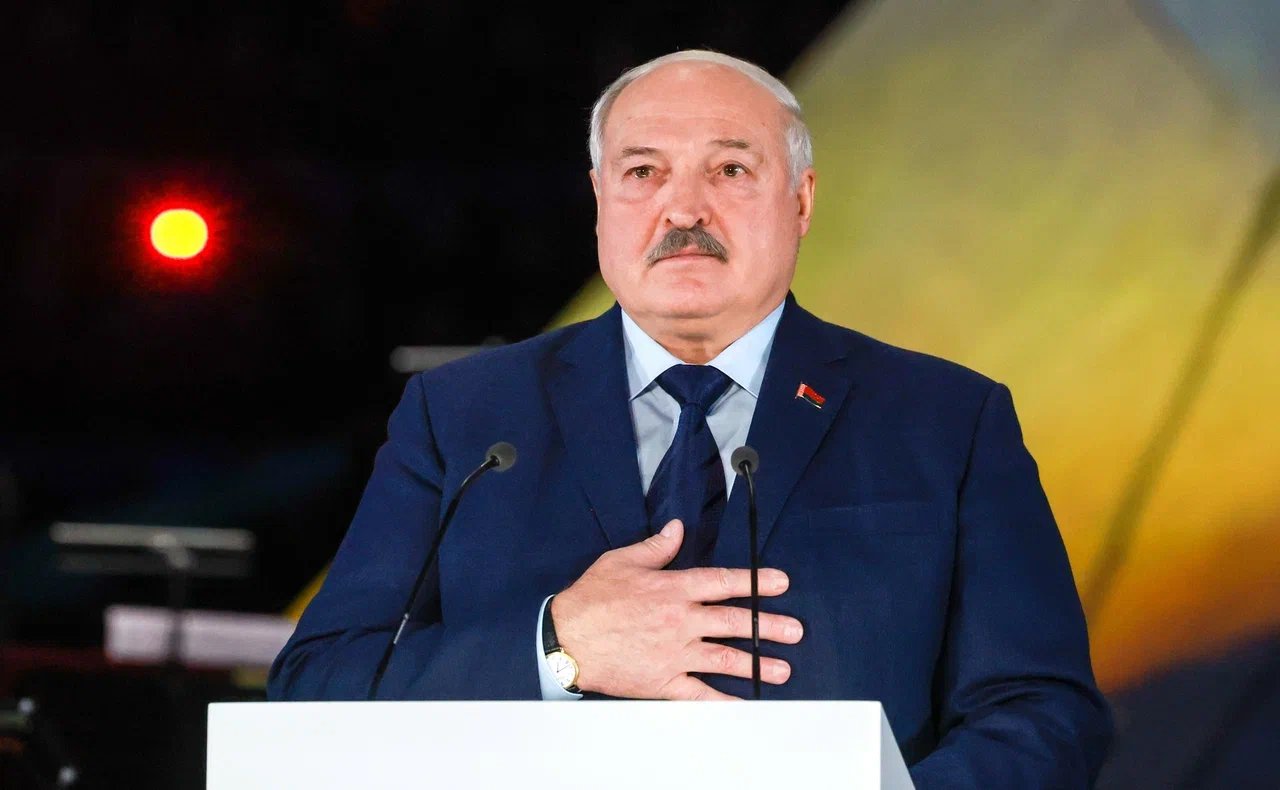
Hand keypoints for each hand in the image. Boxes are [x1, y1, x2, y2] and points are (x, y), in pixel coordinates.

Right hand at [550, 519, 802, 699]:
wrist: (565, 640)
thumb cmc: (590, 598)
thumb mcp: (621, 560)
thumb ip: (655, 547)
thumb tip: (677, 529)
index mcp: (672, 588)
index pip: (723, 582)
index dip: (755, 582)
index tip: (781, 583)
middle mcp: (680, 621)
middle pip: (734, 622)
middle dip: (768, 626)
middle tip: (795, 630)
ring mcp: (674, 653)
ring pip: (725, 658)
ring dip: (756, 664)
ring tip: (782, 669)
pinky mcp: (663, 680)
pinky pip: (700, 694)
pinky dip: (724, 701)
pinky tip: (746, 705)